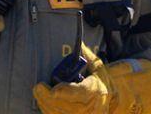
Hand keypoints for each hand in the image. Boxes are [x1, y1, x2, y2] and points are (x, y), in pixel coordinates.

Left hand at [32, 44, 150, 113]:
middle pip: (62, 105)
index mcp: (94, 91)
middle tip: (38, 88)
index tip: (51, 88)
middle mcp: (89, 108)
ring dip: (45, 104)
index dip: (62, 92)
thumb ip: (87, 56)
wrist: (112, 102)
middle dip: (46, 97)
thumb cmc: (102, 83)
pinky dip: (49, 111)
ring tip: (39, 94)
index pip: (76, 93)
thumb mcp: (98, 67)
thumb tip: (79, 43)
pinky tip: (44, 103)